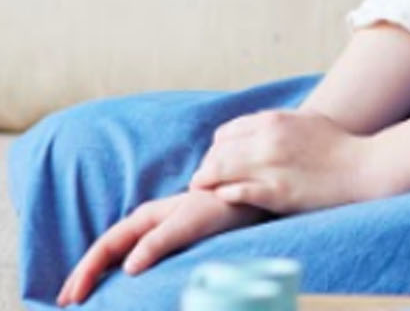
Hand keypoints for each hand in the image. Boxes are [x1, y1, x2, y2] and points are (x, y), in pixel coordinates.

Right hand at [57, 190, 262, 305]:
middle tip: (66, 303)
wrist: (251, 200)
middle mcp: (149, 225)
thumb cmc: (223, 208)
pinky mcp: (173, 244)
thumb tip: (128, 267)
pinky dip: (122, 276)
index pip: (106, 246)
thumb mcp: (189, 224)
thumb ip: (159, 242)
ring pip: (121, 257)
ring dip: (101, 277)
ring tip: (85, 299)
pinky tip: (121, 289)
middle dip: (85, 275)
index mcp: (147, 218)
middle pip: (108, 252)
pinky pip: (138, 261)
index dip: (86, 271)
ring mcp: (160, 234)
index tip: (71, 298)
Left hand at [189, 108, 380, 214]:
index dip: (217, 148)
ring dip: (207, 180)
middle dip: (207, 166)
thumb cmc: (337, 146)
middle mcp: (268, 140)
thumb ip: (278, 122)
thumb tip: (253, 127)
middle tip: (202, 178)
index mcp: (275, 120)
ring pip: (219, 171)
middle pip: (218, 152)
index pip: (225, 133)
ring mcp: (271, 166)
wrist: (362, 168)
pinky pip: (236, 192)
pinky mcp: (276, 192)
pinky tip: (224, 197)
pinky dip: (225, 194)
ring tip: (202, 189)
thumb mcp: (306, 121)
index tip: (216, 160)